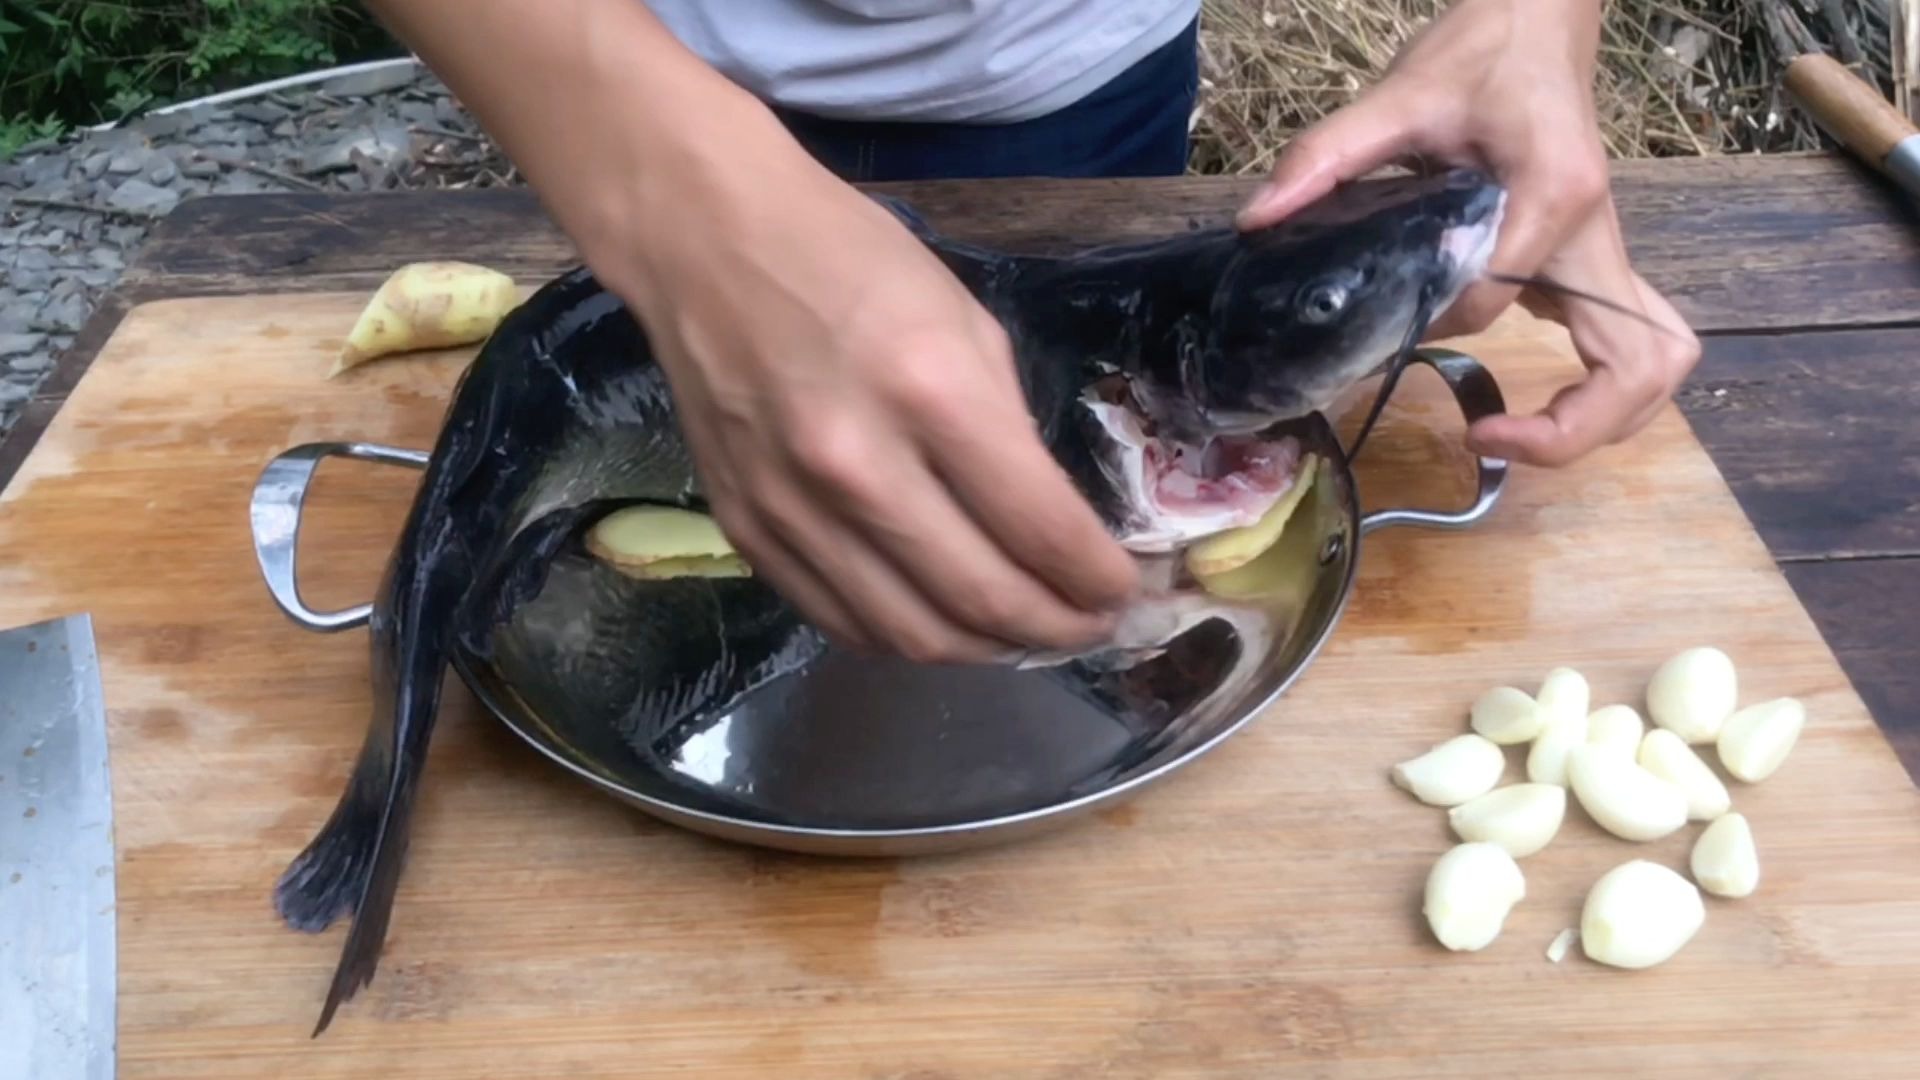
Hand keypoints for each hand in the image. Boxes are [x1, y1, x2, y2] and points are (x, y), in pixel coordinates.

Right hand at [363, 2, 1136, 660]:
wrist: (706, 241)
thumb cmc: (852, 261)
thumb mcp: (966, 320)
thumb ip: (1010, 432)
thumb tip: (1051, 527)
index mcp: (932, 393)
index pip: (1041, 530)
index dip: (1098, 580)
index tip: (1124, 590)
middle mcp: (859, 466)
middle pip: (981, 601)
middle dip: (1056, 629)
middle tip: (1088, 626)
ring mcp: (793, 508)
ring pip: (911, 635)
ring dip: (985, 651)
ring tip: (1022, 635)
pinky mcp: (747, 530)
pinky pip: (840, 623)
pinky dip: (904, 639)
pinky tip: (941, 621)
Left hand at [1234, 0, 1700, 465]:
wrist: (1538, 18)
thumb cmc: (1480, 50)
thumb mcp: (1398, 95)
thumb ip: (1328, 155)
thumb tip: (1259, 217)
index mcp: (1553, 193)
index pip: (1495, 298)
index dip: (1436, 328)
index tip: (1385, 337)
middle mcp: (1597, 232)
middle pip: (1637, 363)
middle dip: (1574, 427)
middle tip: (1488, 438)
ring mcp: (1605, 251)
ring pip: (1654, 362)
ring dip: (1604, 419)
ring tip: (1516, 435)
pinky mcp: (1593, 262)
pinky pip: (1631, 344)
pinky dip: (1601, 392)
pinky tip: (1531, 404)